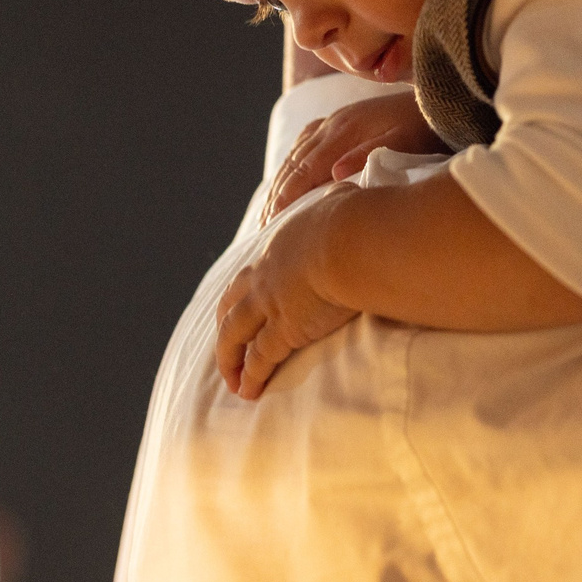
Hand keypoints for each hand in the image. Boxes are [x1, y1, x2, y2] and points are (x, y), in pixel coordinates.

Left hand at [216, 192, 362, 399]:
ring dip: (229, 358)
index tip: (245, 302)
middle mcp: (266, 276)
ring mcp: (270, 304)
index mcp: (279, 245)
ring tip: (230, 379)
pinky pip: (259, 359)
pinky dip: (250, 376)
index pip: (253, 272)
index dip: (246, 290)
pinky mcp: (283, 331)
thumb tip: (347, 190)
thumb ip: (339, 200)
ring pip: (235, 335)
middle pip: (231, 304)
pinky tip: (248, 391)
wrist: (352, 242)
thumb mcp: (342, 200)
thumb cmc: (356, 218)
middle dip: (225, 324)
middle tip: (225, 342)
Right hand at [266, 92, 442, 219]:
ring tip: (268, 212)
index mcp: (346, 129)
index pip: (306, 167)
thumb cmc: (428, 127)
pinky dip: (292, 164)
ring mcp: (336, 119)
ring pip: (297, 153)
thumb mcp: (406, 142)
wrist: (443, 98)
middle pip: (295, 162)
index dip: (287, 197)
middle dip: (277, 195)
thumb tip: (334, 172)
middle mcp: (334, 122)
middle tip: (263, 229)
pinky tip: (287, 179)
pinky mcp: (342, 121)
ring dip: (280, 182)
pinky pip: (306, 143)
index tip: (273, 225)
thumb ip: (370, 154)